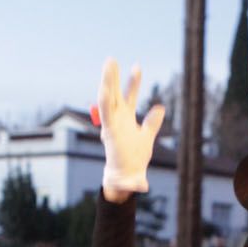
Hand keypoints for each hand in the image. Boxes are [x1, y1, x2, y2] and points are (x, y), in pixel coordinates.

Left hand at [96, 59, 165, 198]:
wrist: (126, 173)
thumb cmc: (129, 174)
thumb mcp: (135, 177)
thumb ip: (136, 180)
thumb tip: (142, 187)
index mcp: (113, 134)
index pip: (107, 114)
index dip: (107, 102)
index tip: (105, 89)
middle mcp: (114, 122)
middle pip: (110, 97)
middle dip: (109, 81)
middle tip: (109, 62)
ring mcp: (120, 117)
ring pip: (119, 94)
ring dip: (118, 77)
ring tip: (117, 60)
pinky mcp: (128, 116)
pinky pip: (131, 97)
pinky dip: (133, 84)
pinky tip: (136, 69)